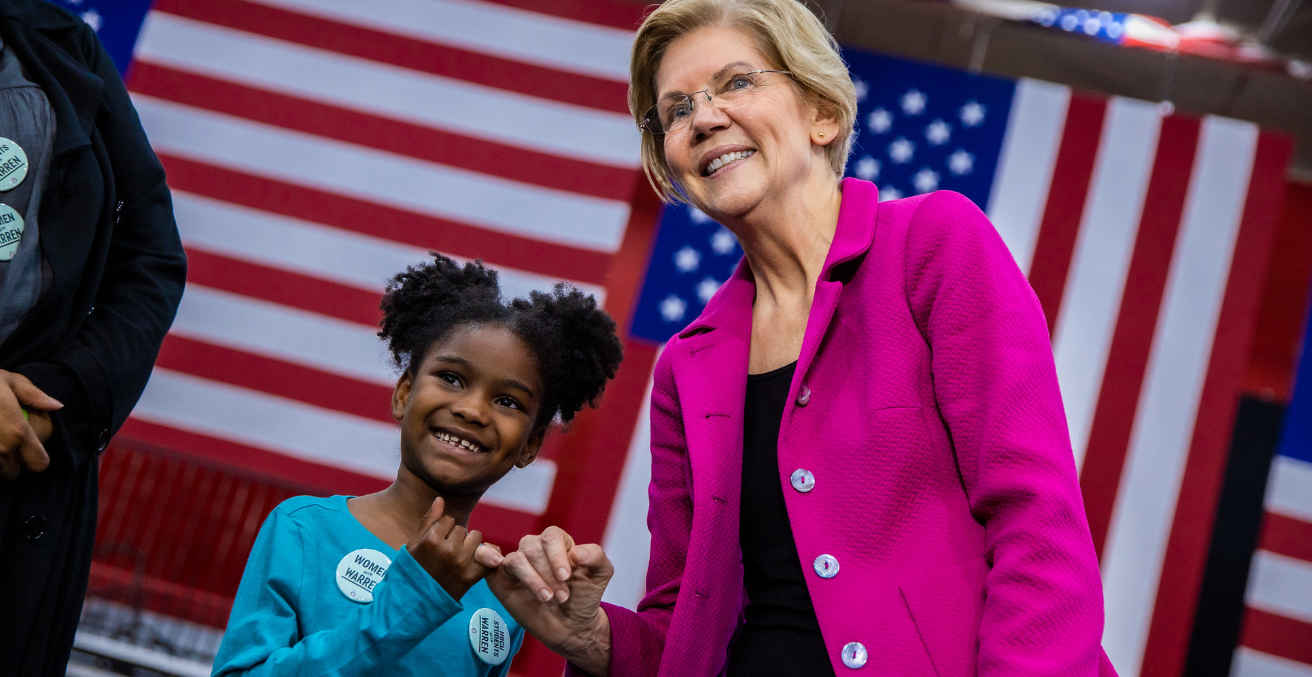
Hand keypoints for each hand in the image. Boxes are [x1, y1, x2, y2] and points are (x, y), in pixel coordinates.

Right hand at [0, 370, 62, 480]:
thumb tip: (57, 406)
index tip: (31, 453)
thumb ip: (34, 396)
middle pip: (13, 473)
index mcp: (18, 432)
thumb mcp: (8, 381)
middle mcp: (1, 448)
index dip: (37, 460)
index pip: (39, 463)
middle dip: (12, 464)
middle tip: (6, 448)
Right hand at [406, 496, 490, 600]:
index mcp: (432, 540)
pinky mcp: (471, 577)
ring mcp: (461, 564)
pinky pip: (489, 557)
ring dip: (469, 544)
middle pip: (462, 529)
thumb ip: (428, 520)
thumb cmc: (411, 570)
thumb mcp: (413, 544)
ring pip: (477, 538)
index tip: (436, 541)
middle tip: (446, 551)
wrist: (414, 602)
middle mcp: (448, 550)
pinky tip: (478, 559)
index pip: (448, 520)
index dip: (442, 529)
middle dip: (456, 536)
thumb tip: (440, 499)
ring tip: (458, 556)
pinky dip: (487, 556)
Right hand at [485, 527, 612, 674]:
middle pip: (533, 549)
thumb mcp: (600, 575)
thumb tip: (577, 552)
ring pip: (516, 559)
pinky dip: (485, 555)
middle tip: (562, 597)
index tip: (567, 578)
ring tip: (546, 598)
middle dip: (548, 575)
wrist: (572, 626)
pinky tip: (495, 562)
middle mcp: (534, 548)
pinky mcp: (500, 579)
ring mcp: (516, 563)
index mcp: (557, 541)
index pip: (551, 537)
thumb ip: (596, 557)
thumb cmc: (584, 597)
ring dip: (532, 580)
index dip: (557, 556)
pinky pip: (485, 558)